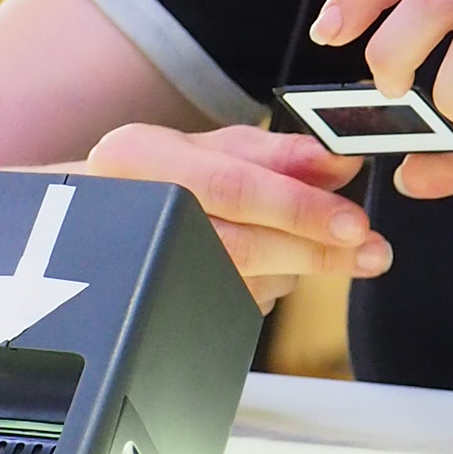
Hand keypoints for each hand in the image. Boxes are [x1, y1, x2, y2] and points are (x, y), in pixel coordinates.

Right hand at [86, 122, 390, 308]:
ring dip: (297, 267)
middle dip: (316, 250)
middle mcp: (136, 212)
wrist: (82, 223)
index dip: (298, 208)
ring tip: (328, 249)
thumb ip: (280, 152)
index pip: (233, 187)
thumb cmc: (152, 176)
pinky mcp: (159, 308)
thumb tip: (341, 158)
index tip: (353, 222)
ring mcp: (142, 268)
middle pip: (240, 243)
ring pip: (243, 279)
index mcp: (141, 157)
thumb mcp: (208, 145)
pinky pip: (235, 302)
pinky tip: (276, 266)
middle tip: (370, 251)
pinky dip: (271, 284)